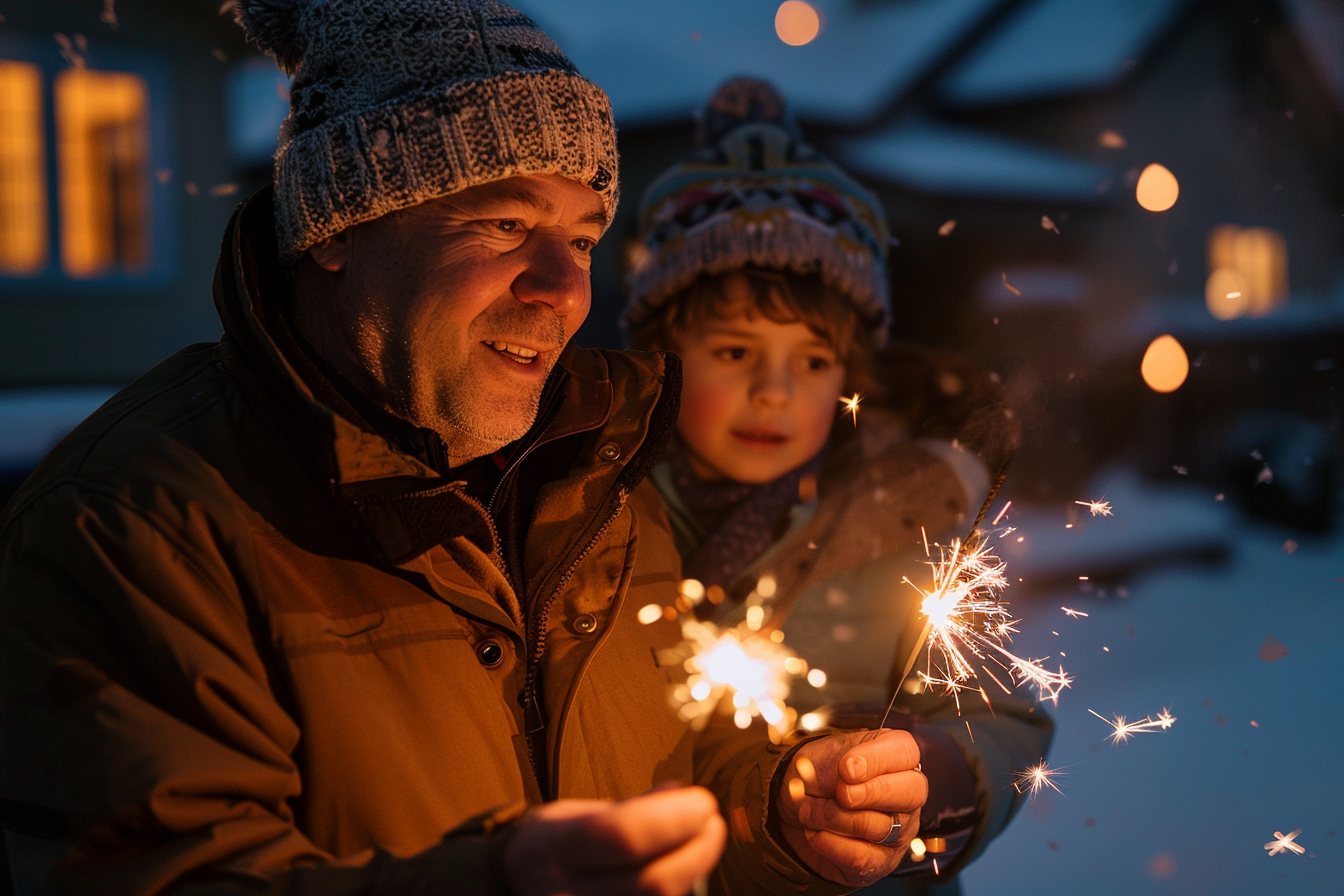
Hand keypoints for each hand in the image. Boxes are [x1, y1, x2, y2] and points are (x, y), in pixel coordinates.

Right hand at [505, 785, 726, 895]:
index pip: (623, 835)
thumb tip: (679, 792)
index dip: (672, 819)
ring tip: (702, 843)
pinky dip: (676, 891)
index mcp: (556, 847)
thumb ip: (629, 808)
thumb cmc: (552, 844)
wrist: (513, 886)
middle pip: (652, 883)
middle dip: (697, 851)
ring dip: (693, 872)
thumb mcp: (575, 814)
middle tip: (713, 823)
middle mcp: (567, 894)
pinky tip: (684, 871)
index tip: (703, 801)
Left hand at [775, 729, 926, 886]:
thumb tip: (849, 774)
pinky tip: (813, 832)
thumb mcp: (822, 757)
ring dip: (833, 818)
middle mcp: (907, 795)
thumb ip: (838, 763)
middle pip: (911, 792)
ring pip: (879, 827)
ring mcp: (900, 832)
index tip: (846, 767)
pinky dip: (829, 844)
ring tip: (808, 810)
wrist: (797, 810)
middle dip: (869, 793)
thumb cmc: (819, 775)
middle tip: (839, 793)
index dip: (876, 760)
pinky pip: (861, 858)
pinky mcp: (881, 862)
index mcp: (896, 757)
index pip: (906, 752)